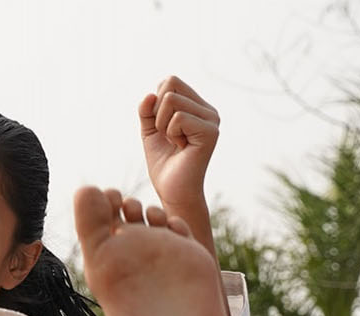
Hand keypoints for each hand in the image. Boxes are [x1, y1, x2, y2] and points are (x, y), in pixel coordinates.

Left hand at [140, 76, 218, 210]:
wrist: (172, 189)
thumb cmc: (163, 162)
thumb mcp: (150, 130)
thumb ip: (147, 110)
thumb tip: (150, 93)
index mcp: (197, 106)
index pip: (170, 81)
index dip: (154, 102)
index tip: (160, 126)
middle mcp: (208, 110)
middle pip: (170, 85)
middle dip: (156, 113)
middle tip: (167, 135)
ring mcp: (212, 119)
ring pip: (171, 100)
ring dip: (162, 124)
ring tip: (174, 142)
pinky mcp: (210, 131)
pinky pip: (178, 118)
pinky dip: (170, 133)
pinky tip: (181, 147)